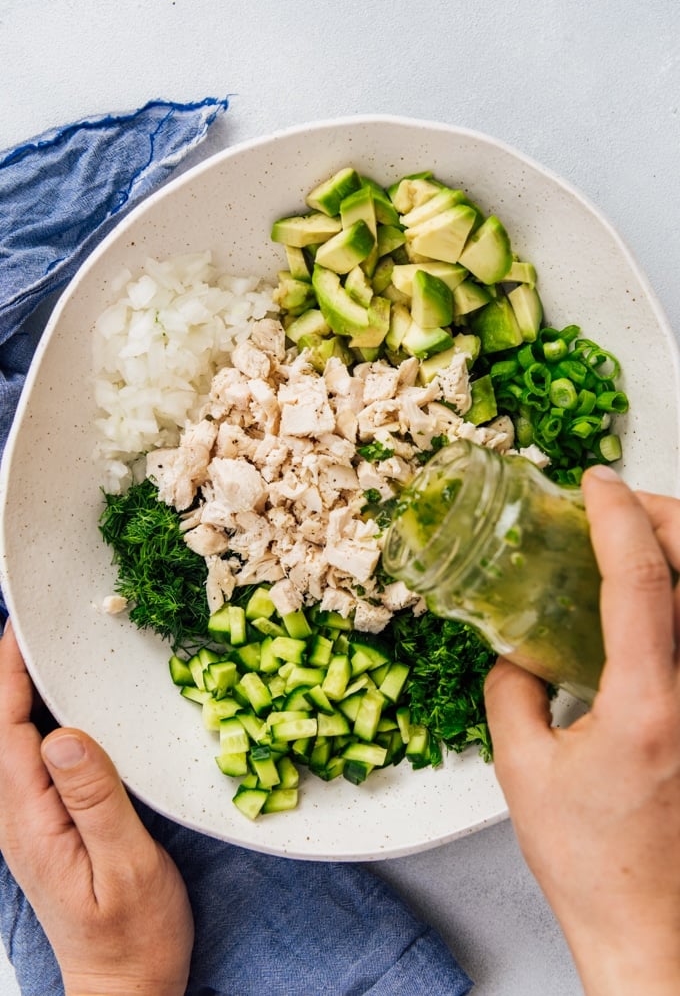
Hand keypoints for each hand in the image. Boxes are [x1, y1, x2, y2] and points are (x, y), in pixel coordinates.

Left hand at [0, 622, 193, 995]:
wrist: (125, 988)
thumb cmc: (134, 934)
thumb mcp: (126, 866)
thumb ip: (94, 800)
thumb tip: (64, 735)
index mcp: (31, 821)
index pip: (6, 731)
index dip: (9, 676)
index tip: (20, 629)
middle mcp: (18, 817)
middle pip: (0, 730)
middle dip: (9, 674)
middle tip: (35, 626)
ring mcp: (28, 822)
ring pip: (13, 742)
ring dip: (22, 693)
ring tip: (44, 651)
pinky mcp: (46, 825)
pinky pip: (32, 758)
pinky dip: (41, 719)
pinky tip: (64, 705)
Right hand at [485, 466, 679, 995]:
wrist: (653, 928)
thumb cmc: (594, 865)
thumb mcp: (524, 770)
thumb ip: (510, 692)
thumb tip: (513, 653)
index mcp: (650, 703)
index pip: (643, 578)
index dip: (616, 516)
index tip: (593, 482)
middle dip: (662, 515)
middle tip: (617, 506)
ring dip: (674, 551)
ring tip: (629, 542)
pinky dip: (675, 596)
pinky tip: (647, 601)